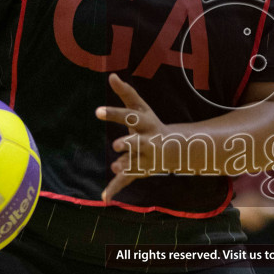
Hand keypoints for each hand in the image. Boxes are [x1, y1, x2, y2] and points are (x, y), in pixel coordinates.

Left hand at [95, 74, 171, 201]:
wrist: (176, 149)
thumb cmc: (151, 125)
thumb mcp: (141, 108)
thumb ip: (126, 93)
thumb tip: (111, 75)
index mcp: (145, 123)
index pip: (129, 116)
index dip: (114, 114)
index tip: (97, 112)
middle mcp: (147, 140)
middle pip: (136, 141)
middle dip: (128, 143)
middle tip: (116, 145)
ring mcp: (145, 157)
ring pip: (135, 162)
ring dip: (126, 164)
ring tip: (114, 166)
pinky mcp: (140, 171)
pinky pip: (126, 180)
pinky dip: (115, 189)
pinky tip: (104, 198)